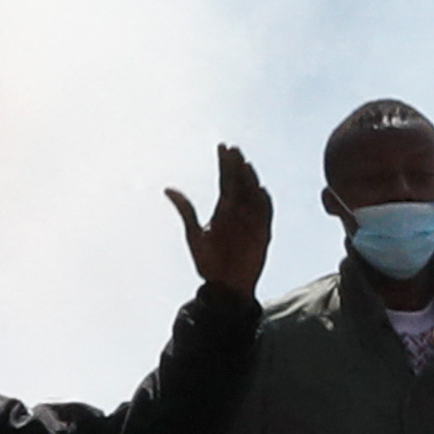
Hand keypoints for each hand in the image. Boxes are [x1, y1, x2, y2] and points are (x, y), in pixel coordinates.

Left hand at [165, 142, 274, 299]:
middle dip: (236, 166)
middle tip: (232, 148)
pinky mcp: (262, 234)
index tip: (222, 146)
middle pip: (239, 183)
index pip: (225, 181)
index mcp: (223, 211)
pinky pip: (265, 214)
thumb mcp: (194, 235)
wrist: (224, 287)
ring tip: (244, 164)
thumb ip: (185, 211)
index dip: (224, 163)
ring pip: (252, 194)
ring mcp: (251, 222)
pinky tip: (259, 189)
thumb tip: (168, 189)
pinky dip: (263, 201)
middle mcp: (238, 212)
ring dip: (249, 179)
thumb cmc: (208, 263)